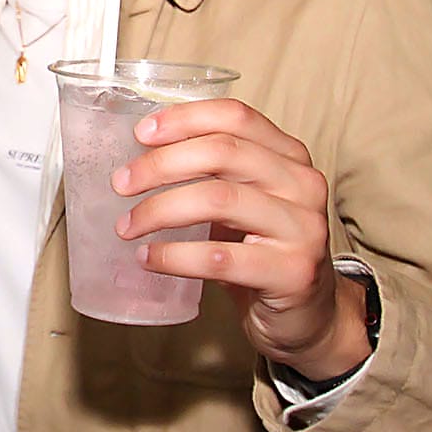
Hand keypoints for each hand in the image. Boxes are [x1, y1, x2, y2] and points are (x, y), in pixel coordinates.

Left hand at [109, 99, 370, 379]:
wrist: (309, 315)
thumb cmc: (263, 251)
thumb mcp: (244, 201)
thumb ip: (210, 173)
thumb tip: (138, 156)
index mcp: (290, 155)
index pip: (236, 116)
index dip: (184, 118)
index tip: (141, 134)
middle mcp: (303, 183)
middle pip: (222, 152)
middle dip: (161, 165)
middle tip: (121, 183)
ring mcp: (303, 228)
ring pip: (218, 199)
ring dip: (160, 210)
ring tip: (128, 226)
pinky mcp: (293, 272)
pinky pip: (219, 257)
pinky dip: (174, 255)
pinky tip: (149, 258)